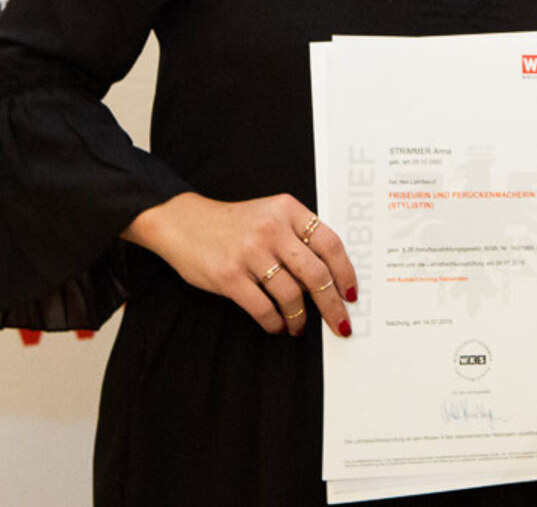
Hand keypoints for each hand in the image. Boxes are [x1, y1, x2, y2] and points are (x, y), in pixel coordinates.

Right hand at [122, 191, 356, 336]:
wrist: (184, 222)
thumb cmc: (235, 224)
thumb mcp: (271, 214)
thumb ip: (299, 235)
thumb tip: (330, 277)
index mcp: (289, 210)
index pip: (330, 244)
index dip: (346, 273)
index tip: (352, 294)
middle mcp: (272, 229)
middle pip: (316, 274)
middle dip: (332, 304)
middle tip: (340, 323)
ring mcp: (250, 252)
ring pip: (291, 294)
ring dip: (300, 317)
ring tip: (299, 327)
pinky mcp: (229, 275)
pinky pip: (262, 307)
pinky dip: (275, 322)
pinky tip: (278, 325)